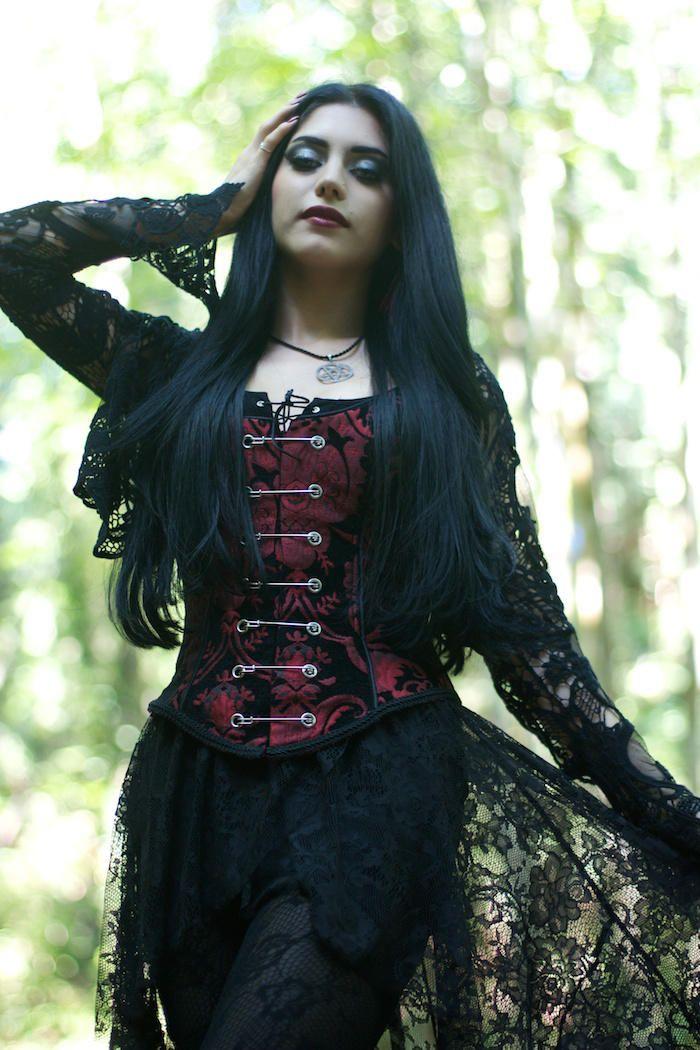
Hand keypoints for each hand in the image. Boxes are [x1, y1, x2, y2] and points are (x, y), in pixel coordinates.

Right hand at [216, 92, 307, 234]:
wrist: (220, 214)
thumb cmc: (236, 211)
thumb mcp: (255, 195)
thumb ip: (263, 187)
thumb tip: (277, 193)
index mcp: (250, 160)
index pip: (267, 135)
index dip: (280, 123)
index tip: (295, 112)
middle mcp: (249, 152)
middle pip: (269, 125)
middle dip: (285, 111)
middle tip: (301, 97)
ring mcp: (251, 155)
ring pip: (269, 127)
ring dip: (285, 113)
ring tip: (300, 101)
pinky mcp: (255, 163)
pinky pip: (270, 141)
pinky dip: (282, 130)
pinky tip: (293, 120)